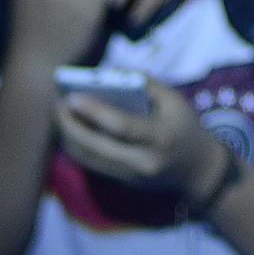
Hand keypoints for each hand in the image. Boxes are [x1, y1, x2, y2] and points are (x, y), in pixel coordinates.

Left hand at [53, 78, 227, 196]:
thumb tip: (113, 73)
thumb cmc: (186, 127)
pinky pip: (92, 164)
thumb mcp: (175, 101)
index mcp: (160, 138)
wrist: (197, 169)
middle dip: (71, 125)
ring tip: (58, 114)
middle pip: (97, 146)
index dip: (95, 112)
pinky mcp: (121, 182)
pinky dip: (77, 146)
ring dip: (69, 136)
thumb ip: (146, 84)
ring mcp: (130, 176)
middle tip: (56, 103)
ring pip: (89, 158)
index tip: (72, 96)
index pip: (122, 126)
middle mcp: (142, 162)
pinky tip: (68, 129)